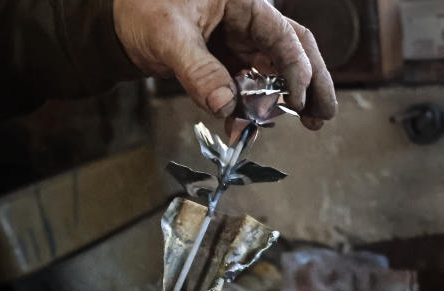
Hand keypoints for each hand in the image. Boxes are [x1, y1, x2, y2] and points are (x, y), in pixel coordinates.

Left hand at [113, 0, 336, 129]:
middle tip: (324, 115)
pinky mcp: (226, 62)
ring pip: (274, 70)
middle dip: (314, 82)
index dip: (296, 70)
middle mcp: (248, 21)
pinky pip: (248, 86)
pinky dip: (253, 106)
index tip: (298, 101)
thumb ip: (198, 71)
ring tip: (307, 123)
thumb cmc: (144, 8)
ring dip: (288, 98)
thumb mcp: (168, 36)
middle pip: (294, 50)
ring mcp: (239, 42)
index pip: (283, 37)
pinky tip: (252, 125)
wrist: (119, 22)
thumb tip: (226, 106)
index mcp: (244, 3)